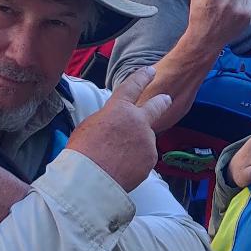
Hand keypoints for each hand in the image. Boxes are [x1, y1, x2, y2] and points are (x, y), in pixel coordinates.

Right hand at [65, 64, 176, 190]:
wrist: (91, 179)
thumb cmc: (83, 152)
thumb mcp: (90, 125)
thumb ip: (108, 119)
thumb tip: (116, 123)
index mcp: (119, 108)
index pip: (133, 86)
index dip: (142, 77)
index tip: (150, 71)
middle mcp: (138, 121)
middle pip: (156, 106)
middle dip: (162, 101)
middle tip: (166, 99)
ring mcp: (147, 140)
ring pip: (144, 139)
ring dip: (136, 146)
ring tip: (116, 159)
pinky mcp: (150, 158)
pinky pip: (144, 158)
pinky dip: (135, 162)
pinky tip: (122, 168)